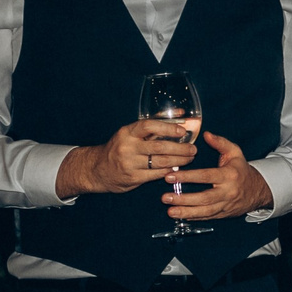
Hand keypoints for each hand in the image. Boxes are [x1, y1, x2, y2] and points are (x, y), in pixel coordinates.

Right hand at [56, 117, 206, 197]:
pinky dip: (170, 171)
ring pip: (161, 162)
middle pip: (159, 147)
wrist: (97, 169)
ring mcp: (129, 163)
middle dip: (180, 148)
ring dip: (179, 160)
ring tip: (190, 158)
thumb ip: (155, 123)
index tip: (182, 130)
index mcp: (127, 132)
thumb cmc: (120, 147)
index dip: (167, 127)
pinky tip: (178, 168)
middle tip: (193, 149)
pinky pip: (156, 174)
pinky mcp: (133, 178)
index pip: (148, 126)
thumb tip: (181, 113)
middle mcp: (127, 147)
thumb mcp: (131, 133)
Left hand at [163, 130, 276, 219]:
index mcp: (229, 175)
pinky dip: (194, 218)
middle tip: (166, 197)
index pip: (206, 176)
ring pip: (205, 211)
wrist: (258, 190)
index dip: (188, 177)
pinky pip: (208, 218)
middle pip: (204, 198)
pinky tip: (181, 216)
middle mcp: (228, 192)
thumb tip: (206, 135)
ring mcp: (226, 205)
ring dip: (186, 212)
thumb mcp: (235, 153)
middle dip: (184, 199)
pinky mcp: (223, 214)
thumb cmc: (241, 170)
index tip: (171, 177)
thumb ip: (221, 143)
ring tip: (170, 211)